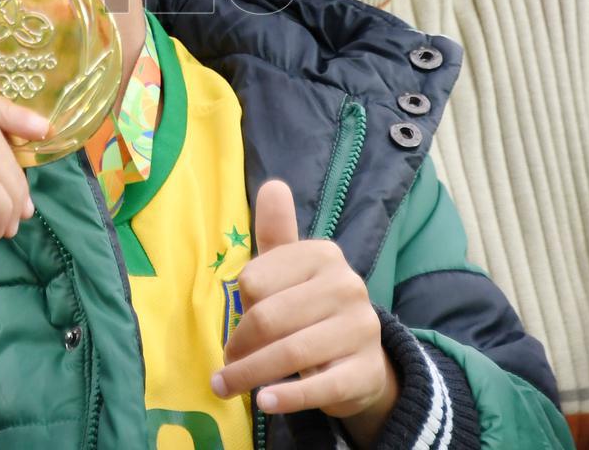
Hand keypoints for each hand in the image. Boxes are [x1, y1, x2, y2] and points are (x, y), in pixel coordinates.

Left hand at [212, 181, 398, 447]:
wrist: (361, 359)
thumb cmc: (311, 306)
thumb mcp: (291, 268)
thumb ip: (276, 231)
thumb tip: (273, 185)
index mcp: (322, 254)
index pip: (256, 279)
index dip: (239, 306)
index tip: (235, 324)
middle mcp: (346, 285)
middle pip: (269, 317)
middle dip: (239, 346)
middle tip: (224, 366)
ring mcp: (360, 328)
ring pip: (290, 352)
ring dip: (251, 375)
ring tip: (227, 386)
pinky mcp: (364, 370)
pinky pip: (319, 386)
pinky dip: (287, 397)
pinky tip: (265, 402)